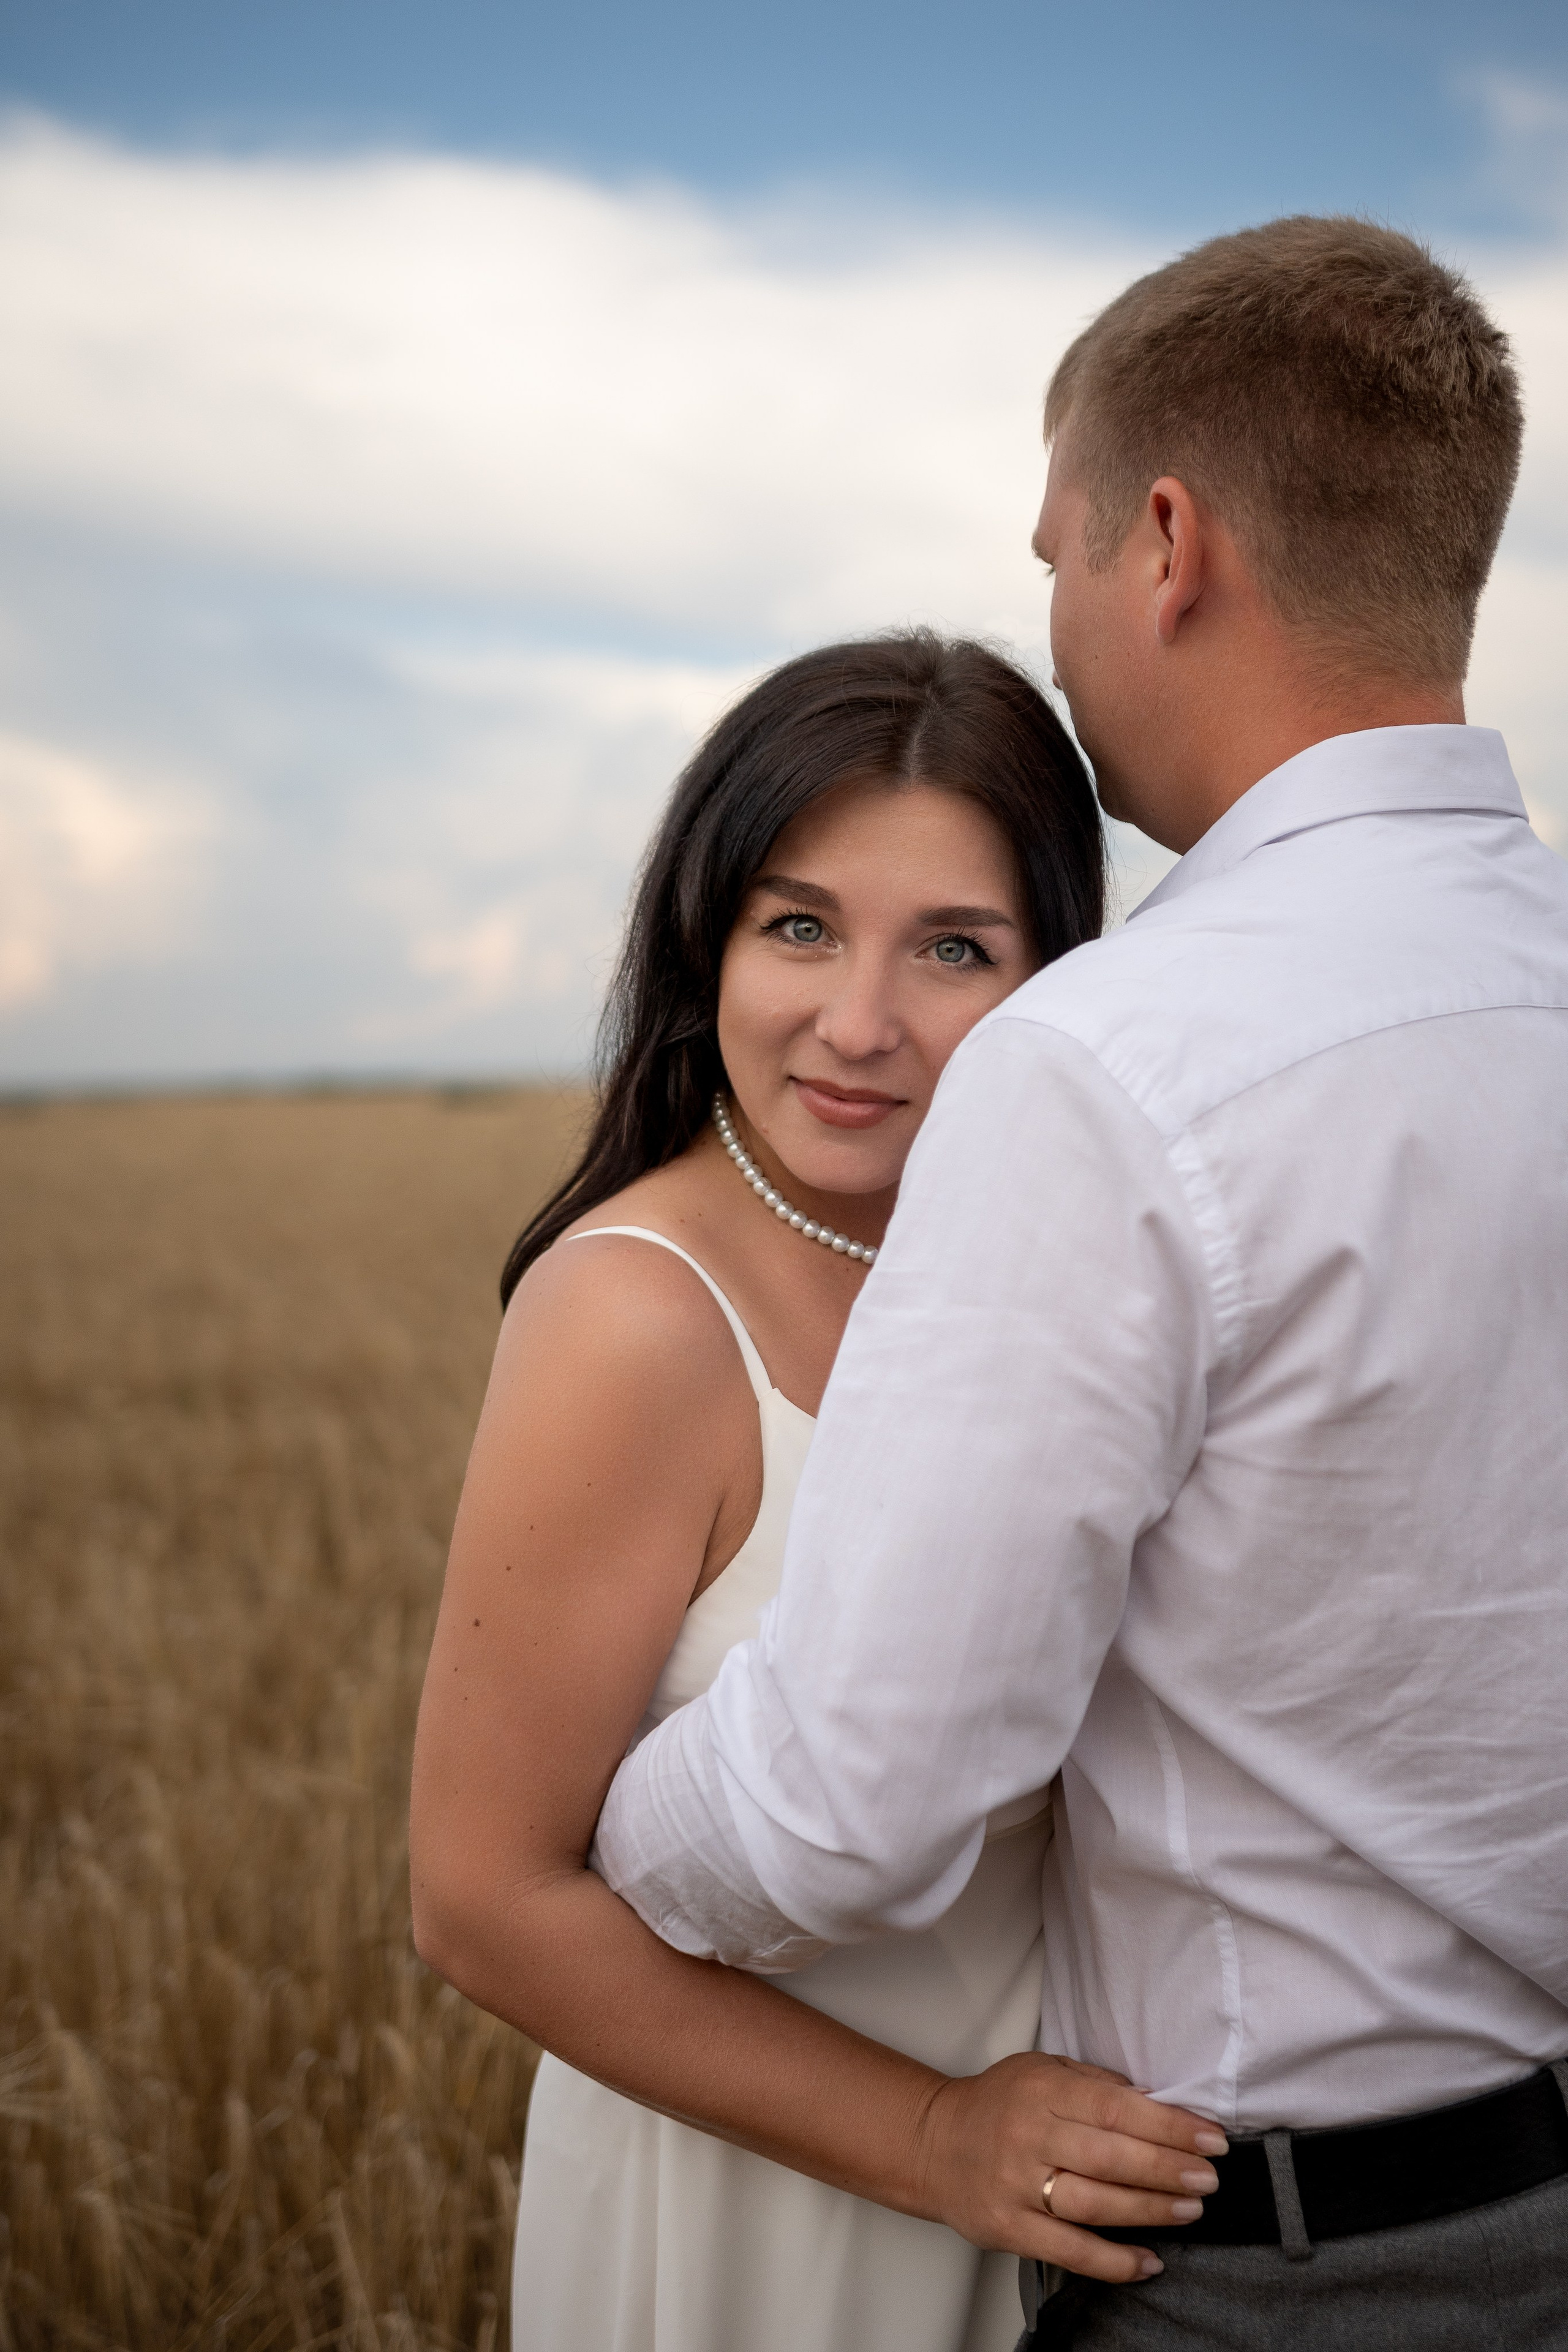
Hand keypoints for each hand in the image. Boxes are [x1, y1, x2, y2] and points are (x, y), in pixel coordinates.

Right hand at [912, 2052, 1227, 2283]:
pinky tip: (1149, 2261)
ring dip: (1150, 2210)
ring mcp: (1016, 2185)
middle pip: (1111, 2157)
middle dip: (1169, 2168)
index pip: (1117, 2108)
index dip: (1169, 2125)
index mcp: (1041, 2090)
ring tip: (1191, 2210)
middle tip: (1209, 2178)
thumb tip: (1157, 2102)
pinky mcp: (1008, 2229)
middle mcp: (1029, 2136)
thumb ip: (1096, 2084)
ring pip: (1094, 2204)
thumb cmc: (999, 2104)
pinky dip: (1114, 2262)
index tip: (1210, 2138)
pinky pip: (1070, 2251)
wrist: (933, 2142)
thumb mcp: (1042, 2070)